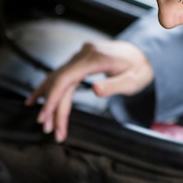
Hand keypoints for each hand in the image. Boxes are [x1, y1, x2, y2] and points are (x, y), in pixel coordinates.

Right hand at [25, 40, 153, 141]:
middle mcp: (84, 54)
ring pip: (58, 78)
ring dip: (49, 99)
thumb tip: (95, 90)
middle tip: (50, 129)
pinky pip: (62, 74)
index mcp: (96, 58)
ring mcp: (81, 55)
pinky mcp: (80, 60)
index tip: (46, 116)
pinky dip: (51, 88)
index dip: (53, 98)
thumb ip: (114, 85)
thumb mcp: (133, 80)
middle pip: (60, 81)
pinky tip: (38, 98)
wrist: (144, 53)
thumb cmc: (140, 68)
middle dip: (53, 107)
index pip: (66, 78)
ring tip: (43, 120)